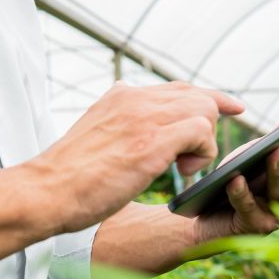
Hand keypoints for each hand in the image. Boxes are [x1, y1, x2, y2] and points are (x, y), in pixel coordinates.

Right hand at [33, 81, 244, 232]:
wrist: (46, 192)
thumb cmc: (68, 175)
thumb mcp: (94, 132)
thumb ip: (118, 119)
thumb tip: (133, 113)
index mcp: (120, 95)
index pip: (177, 87)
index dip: (208, 98)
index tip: (231, 107)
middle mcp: (134, 97)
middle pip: (197, 95)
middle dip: (209, 124)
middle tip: (193, 158)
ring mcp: (144, 117)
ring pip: (204, 110)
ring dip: (203, 142)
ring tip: (182, 167)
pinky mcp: (152, 142)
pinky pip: (202, 132)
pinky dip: (203, 153)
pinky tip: (183, 171)